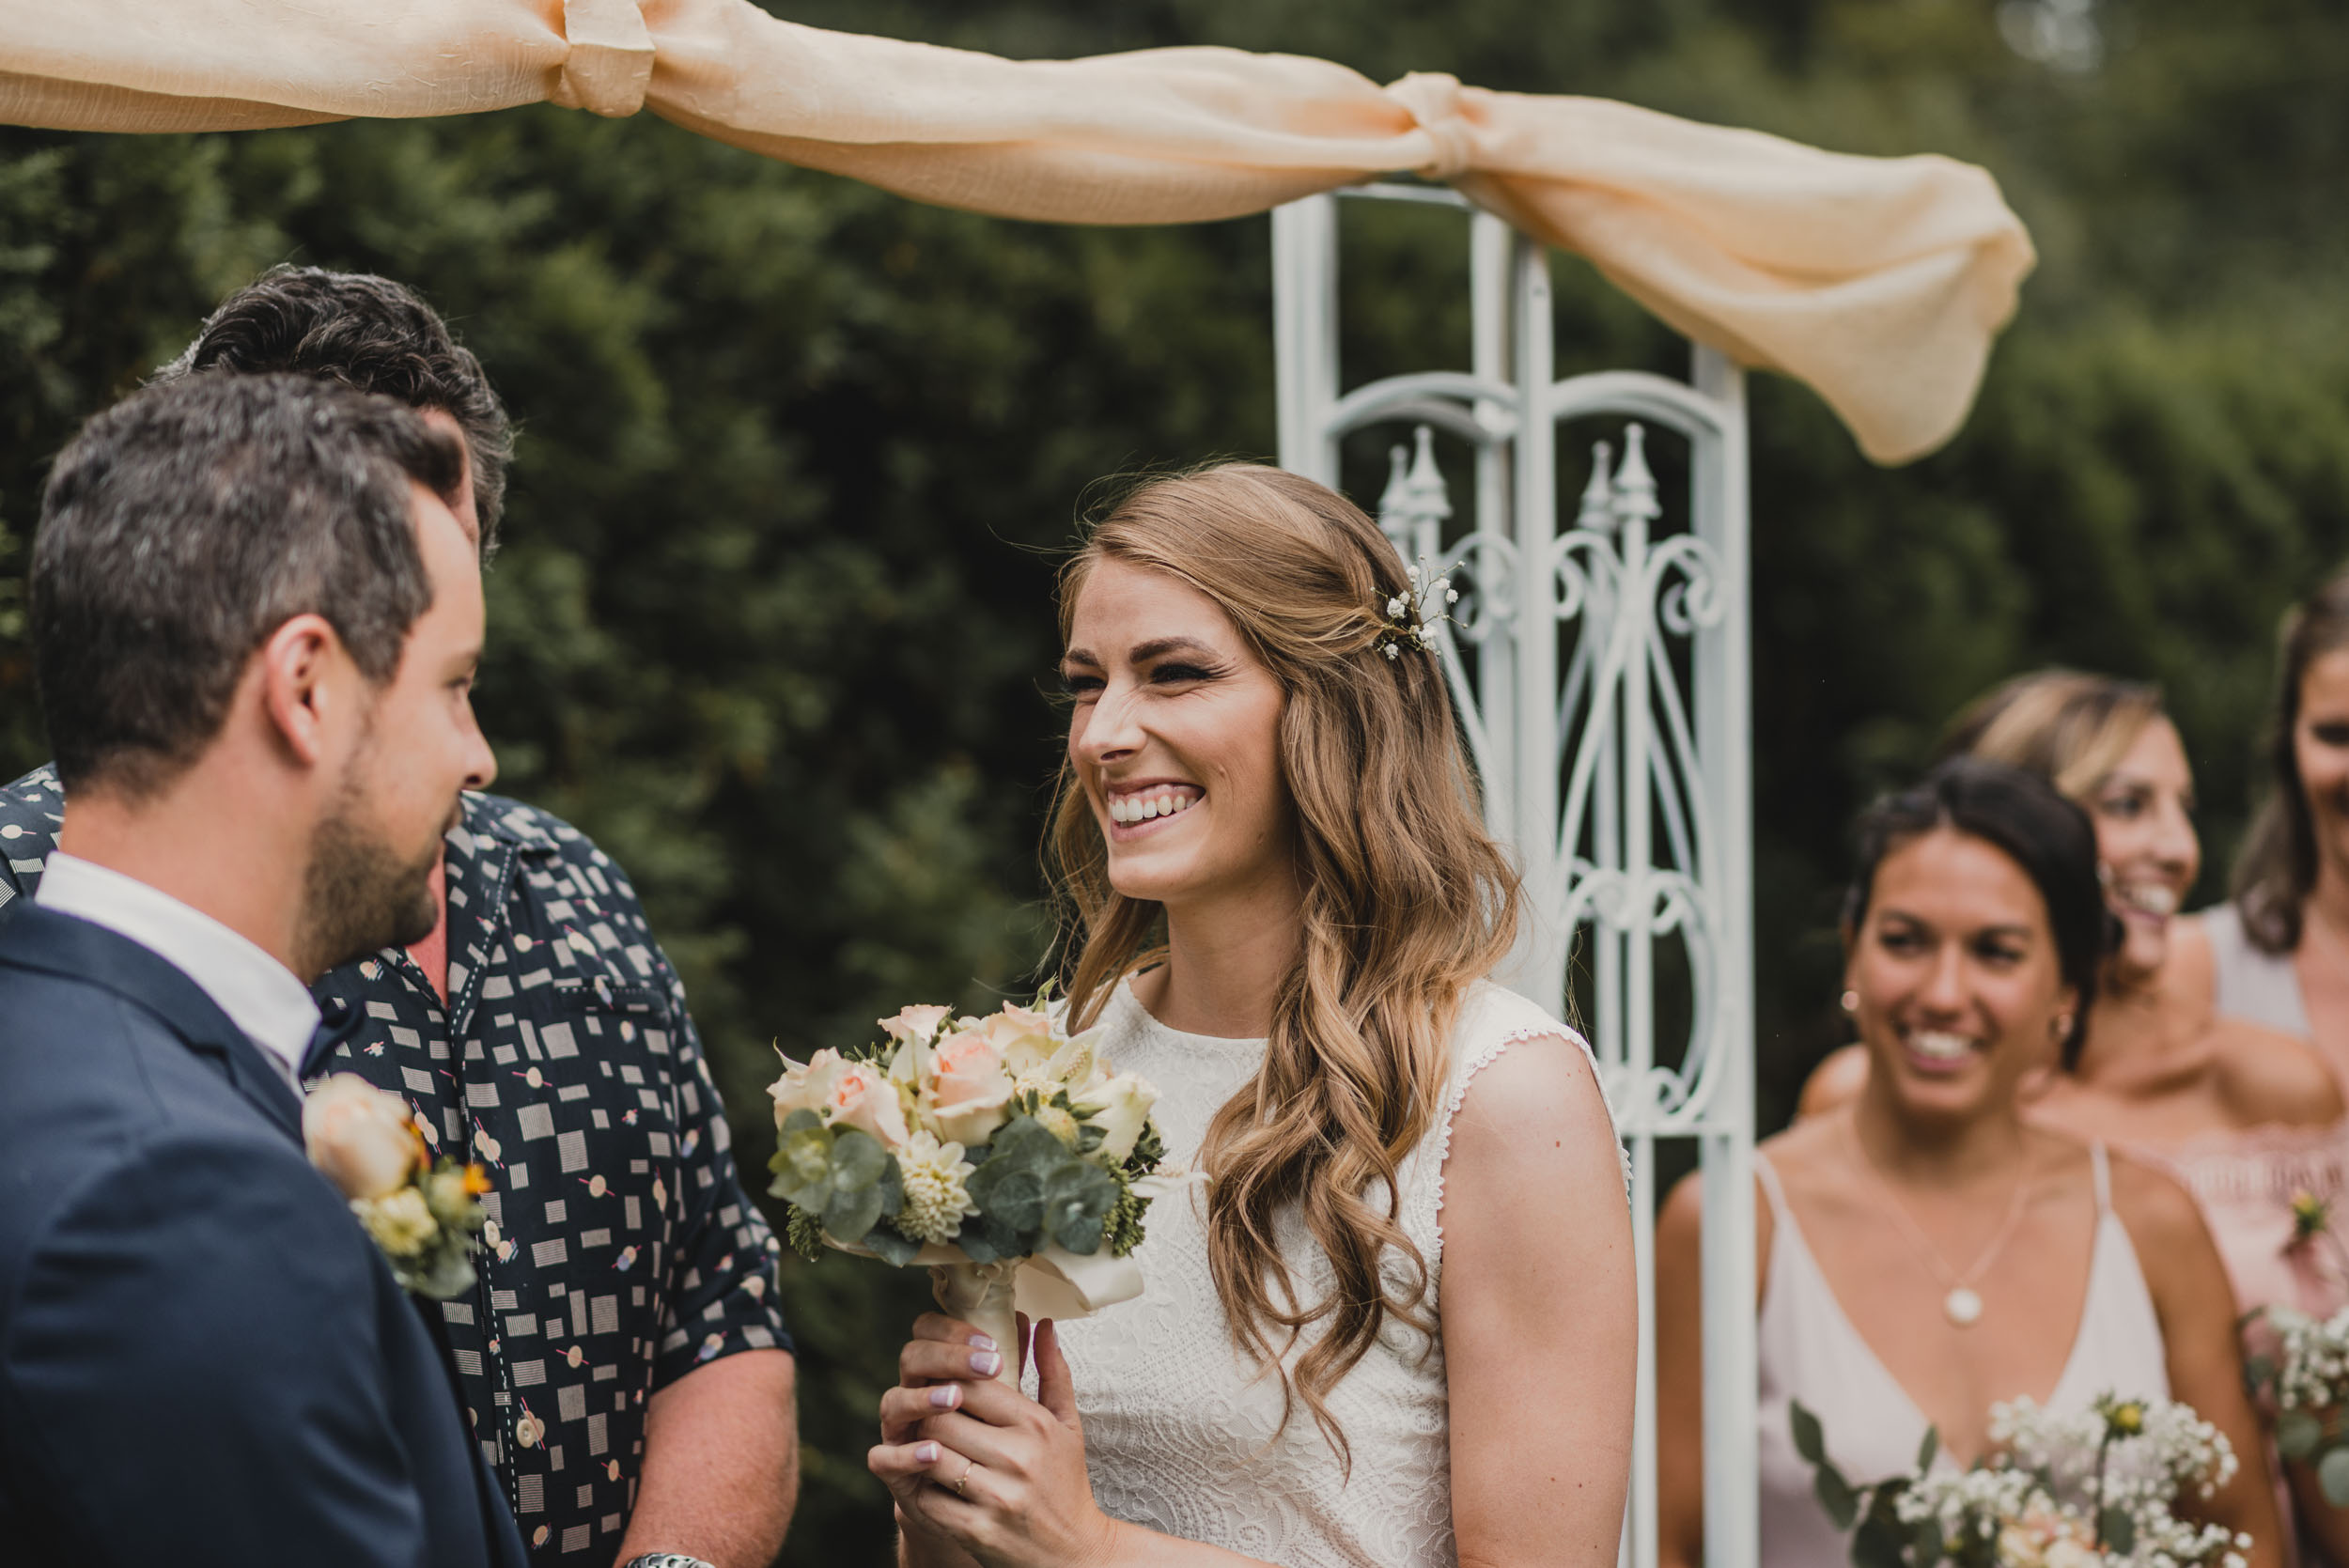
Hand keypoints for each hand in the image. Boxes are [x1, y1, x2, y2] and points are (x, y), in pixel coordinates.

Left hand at [870, 1314, 1119, 1567]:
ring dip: (918, 1451)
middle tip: (925, 1418)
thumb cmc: (1066, 1484)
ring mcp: (996, 1496)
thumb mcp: (1068, 1426)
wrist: (1076, 1556)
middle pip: (940, 1416)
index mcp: (1035, 1424)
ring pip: (929, 1454)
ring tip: (923, 1448)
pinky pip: (927, 1499)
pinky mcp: (977, 1531)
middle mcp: (1017, 1457)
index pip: (970, 1383)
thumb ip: (1053, 1372)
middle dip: (926, 1415)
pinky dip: (920, 1490)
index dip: (947, 1381)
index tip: (942, 1388)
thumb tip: (1044, 1323)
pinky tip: (928, 1486)